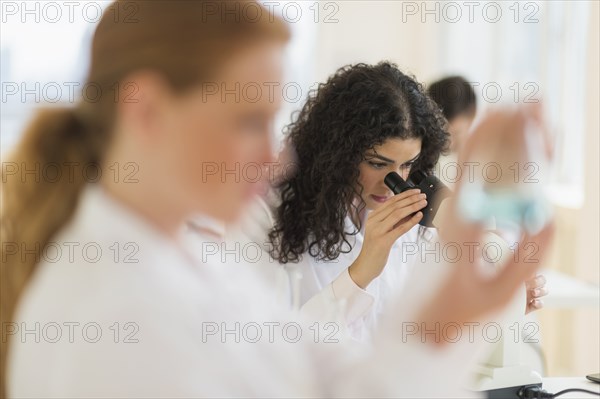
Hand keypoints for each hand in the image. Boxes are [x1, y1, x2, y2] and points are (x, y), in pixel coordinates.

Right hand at [349, 189, 426, 288]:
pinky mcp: (384, 241)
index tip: (415, 192)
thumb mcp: (381, 231)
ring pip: (397, 214)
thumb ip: (392, 221)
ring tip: (423, 203)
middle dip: (410, 198)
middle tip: (422, 195)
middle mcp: (373, 222)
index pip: (389, 201)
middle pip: (394, 205)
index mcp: (372, 217)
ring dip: (412, 206)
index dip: (404, 195)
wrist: (365, 266)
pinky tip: (419, 216)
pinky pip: (400, 228)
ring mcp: (378, 231)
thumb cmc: (374, 250)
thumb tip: (409, 211)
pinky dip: (411, 221)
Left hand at [417, 106, 554, 342]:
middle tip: (537, 108)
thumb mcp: (500, 294)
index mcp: (461, 225)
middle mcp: (456, 213)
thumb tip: (545, 215)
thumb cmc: (459, 312)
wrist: (427, 324)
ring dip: (508, 143)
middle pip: (480, 157)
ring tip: (536, 126)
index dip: (493, 131)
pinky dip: (503, 166)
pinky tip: (522, 156)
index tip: (513, 109)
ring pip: (482, 167)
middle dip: (508, 128)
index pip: (474, 164)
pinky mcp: (464, 220)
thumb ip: (527, 257)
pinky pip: (482, 184)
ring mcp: (459, 214)